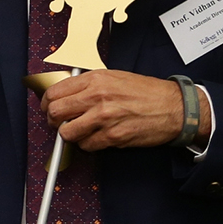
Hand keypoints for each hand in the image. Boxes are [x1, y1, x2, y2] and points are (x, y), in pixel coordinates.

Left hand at [43, 71, 207, 150]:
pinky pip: (86, 145)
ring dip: (70, 135)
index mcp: (95, 80)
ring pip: (67, 133)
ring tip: (79, 131)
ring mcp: (104, 118)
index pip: (54, 92)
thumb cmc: (146, 92)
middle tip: (60, 123)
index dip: (46, 103)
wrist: (175, 107)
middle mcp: (97, 97)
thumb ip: (88, 84)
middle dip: (53, 120)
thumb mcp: (114, 77)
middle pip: (54, 113)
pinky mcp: (113, 137)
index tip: (49, 108)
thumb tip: (64, 94)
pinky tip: (96, 137)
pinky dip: (87, 144)